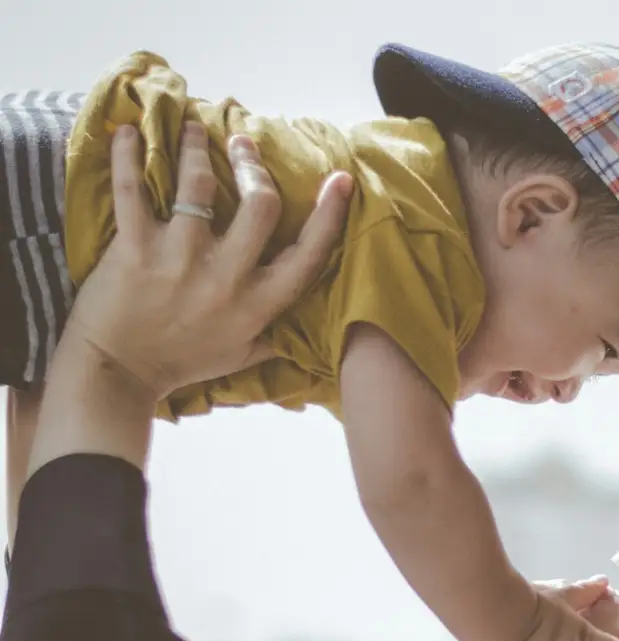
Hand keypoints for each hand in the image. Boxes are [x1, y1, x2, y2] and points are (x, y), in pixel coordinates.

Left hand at [62, 122, 352, 402]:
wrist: (119, 373)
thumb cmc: (182, 363)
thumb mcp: (241, 356)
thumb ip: (274, 335)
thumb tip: (307, 326)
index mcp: (256, 305)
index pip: (307, 256)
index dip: (328, 214)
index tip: (339, 180)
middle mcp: (225, 279)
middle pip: (260, 205)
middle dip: (253, 165)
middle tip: (243, 144)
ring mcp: (179, 260)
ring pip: (198, 183)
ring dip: (196, 146)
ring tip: (194, 129)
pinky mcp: (135, 248)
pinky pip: (132, 189)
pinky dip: (127, 155)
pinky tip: (128, 132)